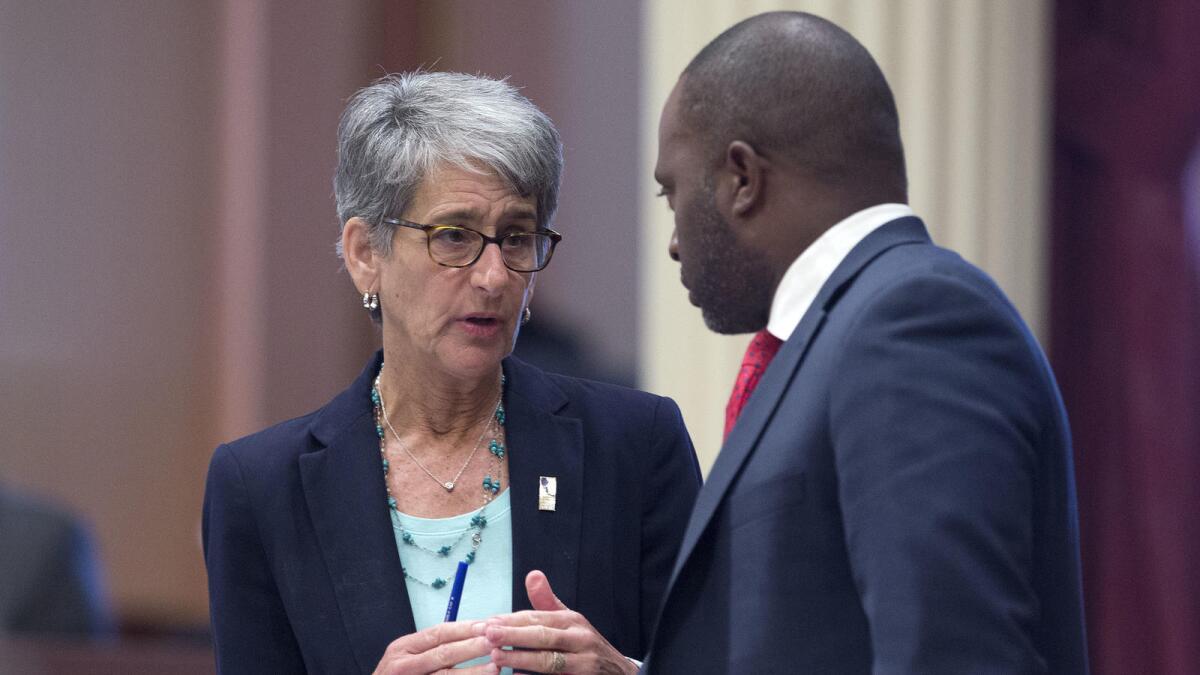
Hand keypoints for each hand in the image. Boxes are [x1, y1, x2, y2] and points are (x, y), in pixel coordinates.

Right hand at [373, 621, 493, 674]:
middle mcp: (403, 665)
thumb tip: (469, 634)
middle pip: (444, 654)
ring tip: (495, 667)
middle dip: (473, 646)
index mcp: (402, 648)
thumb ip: (429, 648)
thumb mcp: (405, 659)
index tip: (486, 625)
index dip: (464, 628)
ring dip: (473, 672)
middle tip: (496, 642)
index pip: (438, 633)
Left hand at [481, 570, 637, 674]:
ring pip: (550, 661)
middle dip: (515, 636)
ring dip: (522, 659)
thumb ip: (547, 601)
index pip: (539, 618)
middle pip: (544, 637)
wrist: (618, 673)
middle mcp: (580, 640)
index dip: (514, 620)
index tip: (490, 622)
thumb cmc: (584, 645)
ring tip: (498, 656)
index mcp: (572, 621)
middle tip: (489, 635)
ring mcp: (583, 663)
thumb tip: (532, 574)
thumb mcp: (569, 621)